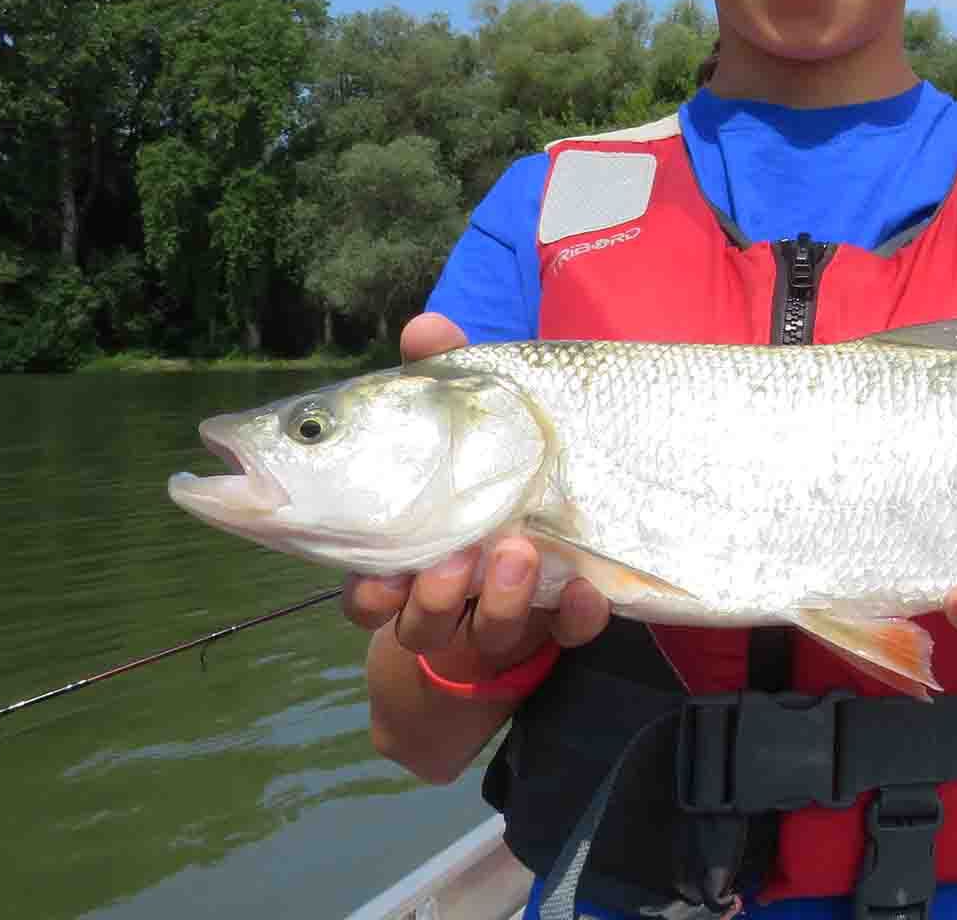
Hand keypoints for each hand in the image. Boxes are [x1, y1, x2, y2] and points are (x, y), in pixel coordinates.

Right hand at [340, 313, 609, 678]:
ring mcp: (505, 613)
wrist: (541, 534)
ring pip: (490, 631)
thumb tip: (425, 326)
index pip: (367, 592)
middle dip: (435, 597)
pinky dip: (577, 613)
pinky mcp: (561, 618)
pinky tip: (588, 587)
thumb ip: (438, 379)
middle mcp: (448, 599)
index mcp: (406, 562)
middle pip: (423, 622)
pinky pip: (569, 631)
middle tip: (458, 557)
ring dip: (502, 600)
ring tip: (519, 552)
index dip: (368, 592)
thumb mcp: (460, 423)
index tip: (376, 574)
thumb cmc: (478, 469)